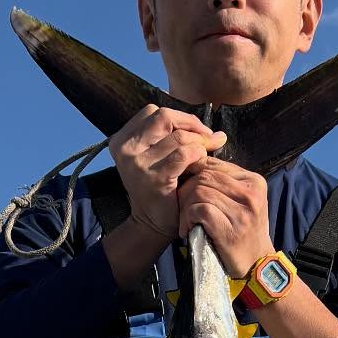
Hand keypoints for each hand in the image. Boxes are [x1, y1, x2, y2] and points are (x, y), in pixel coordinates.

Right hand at [109, 105, 226, 242]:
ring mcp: (138, 164)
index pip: (154, 111)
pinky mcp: (155, 178)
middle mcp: (125, 149)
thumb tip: (216, 131)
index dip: (181, 118)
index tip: (197, 133)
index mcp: (121, 140)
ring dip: (198, 146)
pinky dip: (199, 158)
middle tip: (209, 141)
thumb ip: (173, 137)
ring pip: (179, 136)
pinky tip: (199, 169)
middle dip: (192, 127)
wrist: (152, 226)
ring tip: (201, 161)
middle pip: (165, 117)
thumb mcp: (158, 157)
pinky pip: (185, 154)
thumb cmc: (160, 190)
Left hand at [176, 160, 274, 281]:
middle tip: (181, 206)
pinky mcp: (230, 228)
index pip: (214, 164)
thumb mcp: (243, 202)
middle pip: (204, 176)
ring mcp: (242, 212)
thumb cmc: (244, 232)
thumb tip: (195, 165)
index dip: (194, 173)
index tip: (187, 190)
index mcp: (254, 181)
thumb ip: (226, 183)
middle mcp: (250, 193)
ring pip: (200, 191)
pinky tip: (187, 228)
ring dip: (185, 206)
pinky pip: (199, 210)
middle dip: (186, 189)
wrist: (257, 264)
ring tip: (185, 220)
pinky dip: (187, 218)